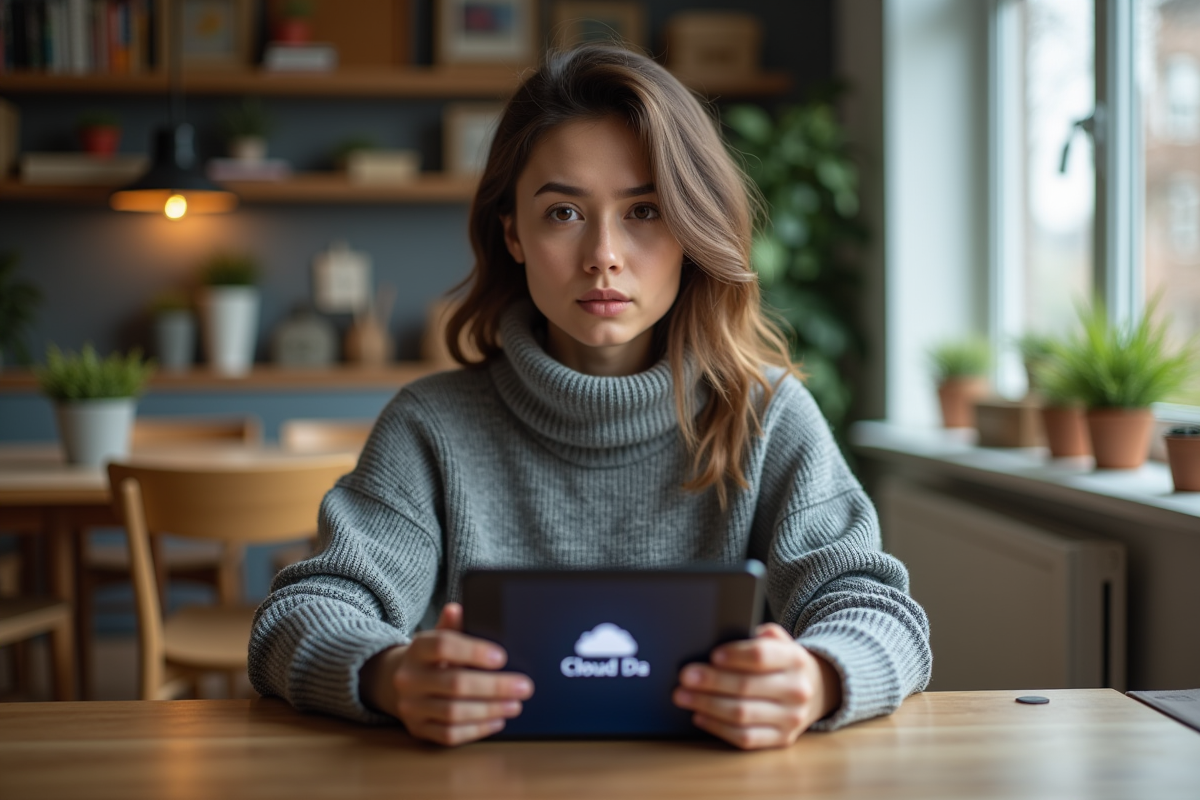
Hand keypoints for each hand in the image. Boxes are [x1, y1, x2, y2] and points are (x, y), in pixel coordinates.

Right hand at [359, 602, 533, 745]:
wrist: (395, 682)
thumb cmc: (430, 658)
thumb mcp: (439, 636)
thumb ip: (453, 625)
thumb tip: (458, 609)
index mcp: (417, 650)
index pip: (443, 646)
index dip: (474, 651)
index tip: (503, 657)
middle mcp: (409, 679)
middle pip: (454, 683)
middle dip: (494, 686)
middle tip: (524, 687)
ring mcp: (411, 707)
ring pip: (454, 712)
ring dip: (489, 710)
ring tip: (515, 705)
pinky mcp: (418, 729)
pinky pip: (449, 734)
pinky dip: (477, 729)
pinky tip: (497, 720)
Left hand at [672, 623, 841, 749]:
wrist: (816, 690)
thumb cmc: (783, 662)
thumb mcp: (778, 641)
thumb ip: (758, 636)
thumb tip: (723, 636)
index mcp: (795, 659)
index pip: (761, 656)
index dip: (734, 655)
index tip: (712, 655)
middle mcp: (797, 690)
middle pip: (746, 686)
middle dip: (710, 681)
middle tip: (684, 676)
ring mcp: (791, 718)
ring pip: (742, 714)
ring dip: (707, 705)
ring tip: (683, 696)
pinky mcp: (782, 740)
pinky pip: (745, 738)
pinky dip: (718, 728)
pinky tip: (700, 716)